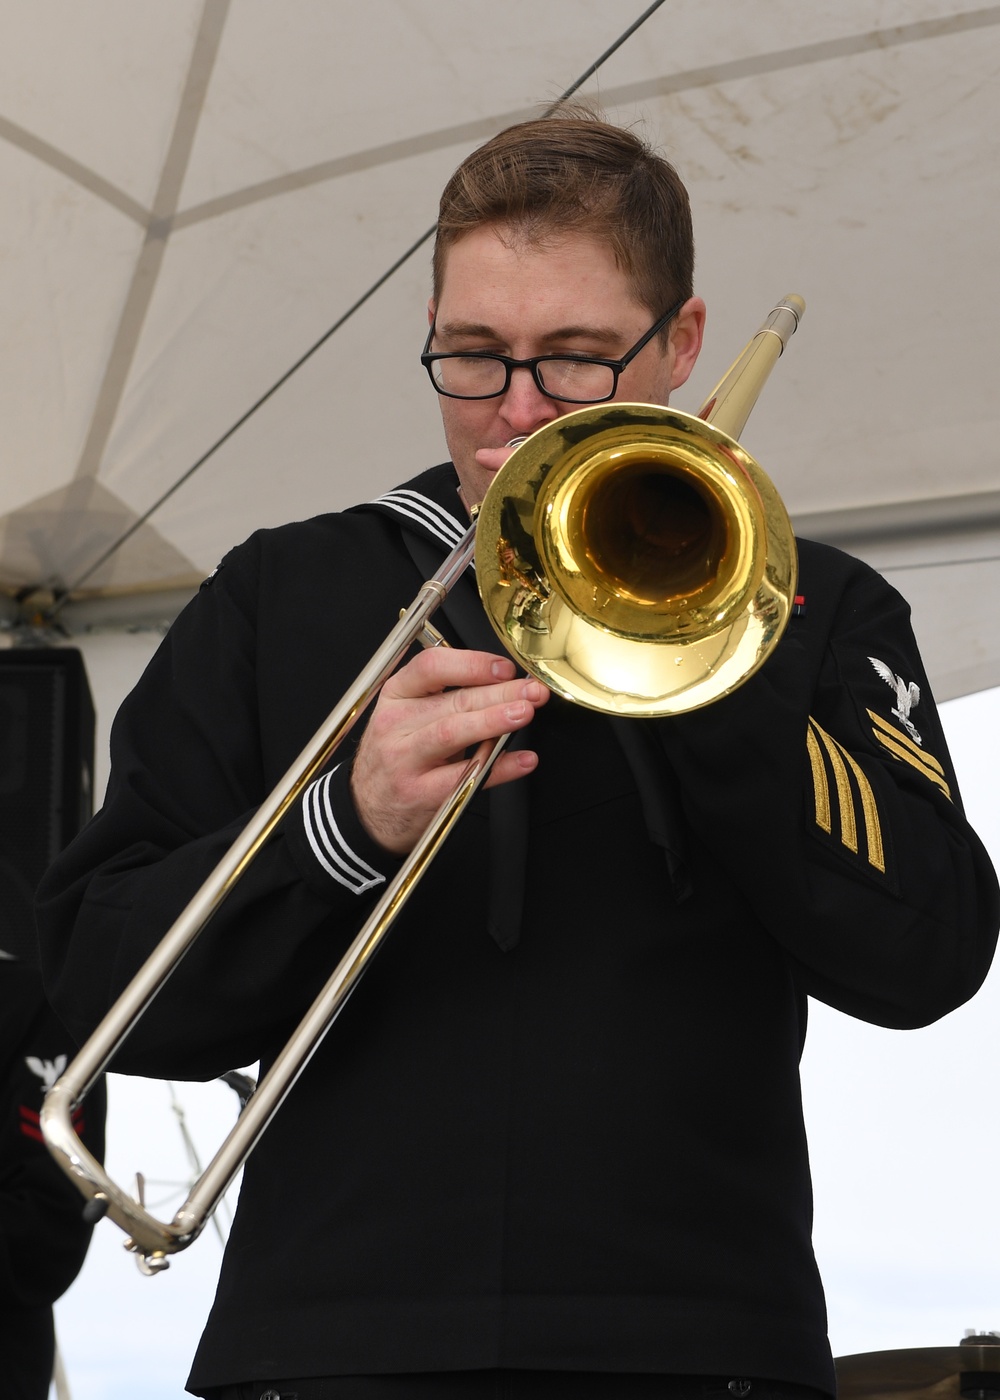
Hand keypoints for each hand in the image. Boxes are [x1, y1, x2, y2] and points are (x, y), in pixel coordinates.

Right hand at [351, 648, 549, 854]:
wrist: (367, 809)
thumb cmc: (396, 756)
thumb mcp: (408, 716)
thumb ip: (448, 698)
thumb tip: (504, 684)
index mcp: (396, 695)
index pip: (431, 666)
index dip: (471, 664)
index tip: (504, 668)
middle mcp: (396, 724)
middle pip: (453, 700)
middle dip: (499, 693)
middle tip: (533, 691)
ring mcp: (404, 760)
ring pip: (452, 733)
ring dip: (494, 721)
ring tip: (524, 713)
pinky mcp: (419, 794)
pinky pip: (464, 777)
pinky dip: (498, 768)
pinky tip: (522, 759)